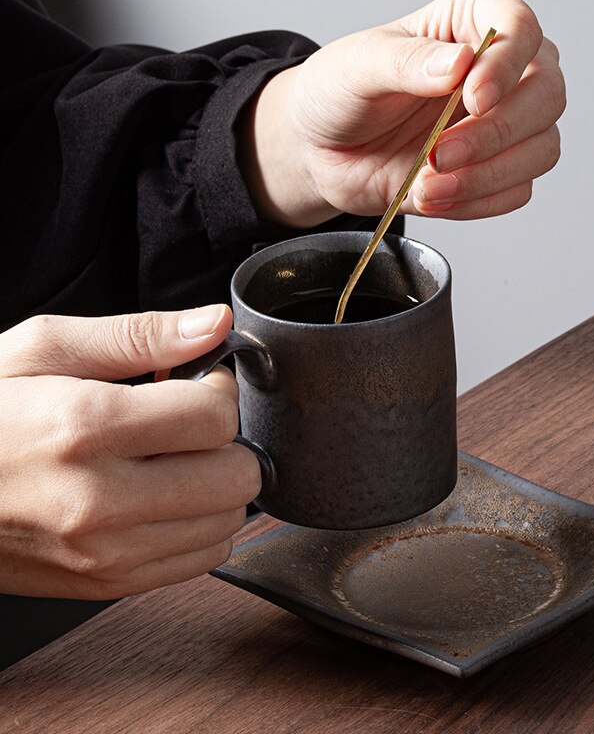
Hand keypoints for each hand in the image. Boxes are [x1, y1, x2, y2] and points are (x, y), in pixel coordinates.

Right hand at [0, 306, 259, 599]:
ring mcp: (104, 551)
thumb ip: (141, 335)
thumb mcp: (44, 348)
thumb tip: (215, 324)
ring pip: (228, 519)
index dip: (219, 391)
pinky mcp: (106, 583)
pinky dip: (201, 524)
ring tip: (172, 458)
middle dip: (227, 438)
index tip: (198, 382)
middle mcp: (100, 499)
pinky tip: (165, 496)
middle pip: (236, 474)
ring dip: (218, 481)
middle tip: (190, 422)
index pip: (216, 417)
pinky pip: (202, 559)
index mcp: (85, 426)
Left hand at [243, 0, 564, 226]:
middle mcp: (502, 69)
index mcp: (471, 20)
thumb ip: (406, 62)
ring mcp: (505, 123)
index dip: (506, 64)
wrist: (322, 153)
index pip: (520, 26)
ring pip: (541, 149)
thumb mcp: (356, 67)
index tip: (472, 96)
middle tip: (439, 154)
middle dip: (495, 133)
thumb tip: (460, 64)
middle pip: (547, 93)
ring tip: (428, 185)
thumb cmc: (339, 94)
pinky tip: (434, 196)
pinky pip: (516, 191)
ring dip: (486, 175)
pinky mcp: (496, 169)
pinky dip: (477, 202)